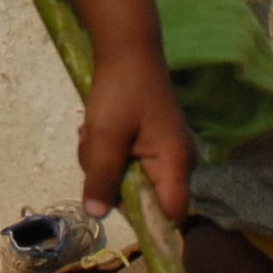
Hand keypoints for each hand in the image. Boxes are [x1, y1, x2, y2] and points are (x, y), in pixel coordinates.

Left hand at [76, 56, 192, 222]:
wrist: (128, 48)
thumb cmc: (121, 90)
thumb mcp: (104, 137)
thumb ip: (101, 178)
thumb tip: (96, 215)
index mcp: (175, 162)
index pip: (172, 213)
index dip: (149, 224)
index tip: (118, 215)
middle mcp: (178, 162)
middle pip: (145, 197)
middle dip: (113, 183)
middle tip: (95, 151)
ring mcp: (166, 152)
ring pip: (131, 180)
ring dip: (105, 164)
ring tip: (93, 134)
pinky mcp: (153, 143)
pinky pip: (129, 162)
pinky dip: (109, 152)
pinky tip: (98, 130)